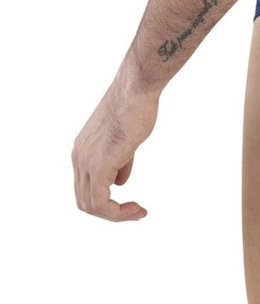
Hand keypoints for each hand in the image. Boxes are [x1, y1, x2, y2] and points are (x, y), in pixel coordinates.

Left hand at [72, 74, 159, 221]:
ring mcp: (86, 161)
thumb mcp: (125, 139)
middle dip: (111, 211)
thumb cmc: (135, 107)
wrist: (136, 88)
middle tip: (136, 211)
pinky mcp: (99, 164)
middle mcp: (78, 157)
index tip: (132, 203)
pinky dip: (117, 213)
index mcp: (82, 149)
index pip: (86, 186)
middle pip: (85, 200)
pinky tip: (136, 209)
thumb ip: (120, 161)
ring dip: (116, 215)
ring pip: (91, 206)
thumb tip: (119, 181)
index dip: (107, 200)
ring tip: (138, 211)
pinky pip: (101, 203)